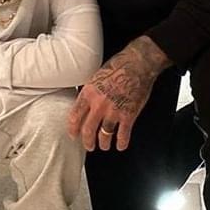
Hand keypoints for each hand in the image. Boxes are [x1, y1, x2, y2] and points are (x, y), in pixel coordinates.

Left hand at [67, 36, 169, 151]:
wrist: (137, 64)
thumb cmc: (117, 66)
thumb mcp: (96, 76)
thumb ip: (90, 92)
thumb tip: (84, 102)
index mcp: (89, 93)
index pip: (75, 116)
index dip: (73, 129)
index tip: (73, 134)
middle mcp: (99, 105)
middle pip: (88, 130)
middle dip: (87, 142)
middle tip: (89, 146)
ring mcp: (114, 111)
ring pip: (105, 135)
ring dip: (104, 144)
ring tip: (104, 146)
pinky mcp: (128, 115)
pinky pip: (123, 135)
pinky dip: (122, 143)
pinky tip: (121, 145)